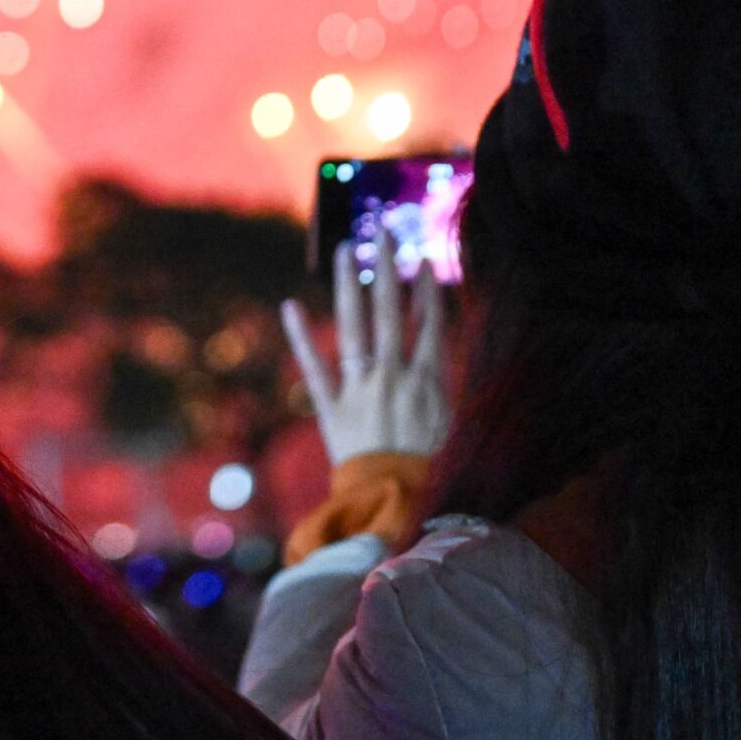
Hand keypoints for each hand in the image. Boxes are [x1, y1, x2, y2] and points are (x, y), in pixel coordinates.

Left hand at [281, 221, 446, 464]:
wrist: (398, 506)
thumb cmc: (431, 471)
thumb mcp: (450, 425)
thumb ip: (442, 385)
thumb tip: (440, 348)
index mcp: (428, 382)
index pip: (430, 324)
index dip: (426, 290)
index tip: (423, 259)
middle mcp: (393, 377)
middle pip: (390, 312)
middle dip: (388, 269)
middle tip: (383, 233)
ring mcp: (361, 390)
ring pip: (355, 327)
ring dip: (350, 285)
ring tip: (345, 249)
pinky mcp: (332, 409)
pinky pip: (315, 368)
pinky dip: (301, 337)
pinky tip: (290, 305)